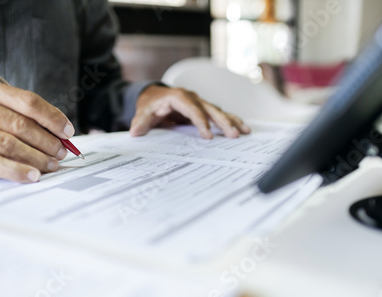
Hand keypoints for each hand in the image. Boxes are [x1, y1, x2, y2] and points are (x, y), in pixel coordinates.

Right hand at [0, 77, 73, 182]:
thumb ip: (8, 115)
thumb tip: (52, 133)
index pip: (25, 99)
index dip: (51, 116)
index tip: (67, 131)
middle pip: (19, 123)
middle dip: (46, 141)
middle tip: (62, 152)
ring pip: (7, 143)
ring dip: (35, 157)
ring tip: (51, 165)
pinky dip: (14, 170)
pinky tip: (30, 175)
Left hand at [130, 85, 250, 138]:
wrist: (154, 96)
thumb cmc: (151, 104)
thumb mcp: (143, 111)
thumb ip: (141, 122)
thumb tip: (135, 132)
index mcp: (179, 97)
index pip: (193, 110)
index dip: (201, 122)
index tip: (208, 136)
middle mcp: (193, 98)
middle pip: (211, 109)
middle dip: (223, 122)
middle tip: (234, 134)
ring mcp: (200, 103)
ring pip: (219, 111)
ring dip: (232, 121)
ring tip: (245, 131)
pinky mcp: (204, 110)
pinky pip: (219, 115)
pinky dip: (230, 121)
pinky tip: (242, 128)